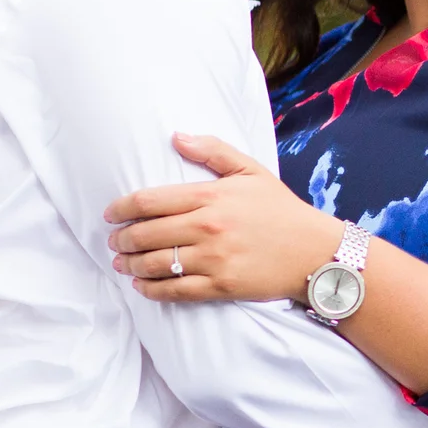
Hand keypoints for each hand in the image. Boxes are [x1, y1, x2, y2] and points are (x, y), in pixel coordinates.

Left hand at [104, 134, 344, 302]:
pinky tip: (142, 286)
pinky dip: (151, 289)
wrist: (316, 252)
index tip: (111, 214)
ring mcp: (213, 259)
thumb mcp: (252, 171)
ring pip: (155, 264)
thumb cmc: (283, 210)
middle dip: (122, 239)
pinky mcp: (220, 286)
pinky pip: (174, 290)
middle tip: (114, 241)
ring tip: (122, 263)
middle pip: (145, 233)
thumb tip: (176, 137)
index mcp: (211, 196)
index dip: (121, 208)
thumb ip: (214, 151)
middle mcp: (208, 227)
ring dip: (130, 265)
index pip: (150, 201)